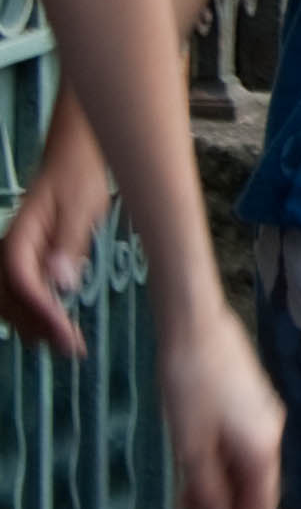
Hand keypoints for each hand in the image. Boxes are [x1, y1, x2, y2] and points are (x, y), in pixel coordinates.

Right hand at [0, 144, 115, 357]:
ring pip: (10, 303)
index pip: (20, 280)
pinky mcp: (25, 263)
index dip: (40, 310)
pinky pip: (19, 296)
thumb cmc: (79, 178)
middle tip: (73, 347)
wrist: (74, 161)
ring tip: (68, 345)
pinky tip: (56, 328)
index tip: (66, 332)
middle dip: (37, 327)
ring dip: (34, 327)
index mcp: (20, 235)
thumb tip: (62, 281)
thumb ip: (70, 242)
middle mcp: (10, 249)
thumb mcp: (82, 206)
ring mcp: (14, 257)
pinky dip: (34, 316)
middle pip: (10, 299)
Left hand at [155, 299, 282, 508]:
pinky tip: (191, 479)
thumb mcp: (191, 446)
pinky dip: (216, 474)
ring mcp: (260, 417)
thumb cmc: (190, 382)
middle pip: (253, 494)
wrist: (194, 323)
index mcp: (262, 449)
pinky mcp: (247, 403)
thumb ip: (206, 492)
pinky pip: (236, 452)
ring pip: (242, 473)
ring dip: (216, 500)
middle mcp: (270, 435)